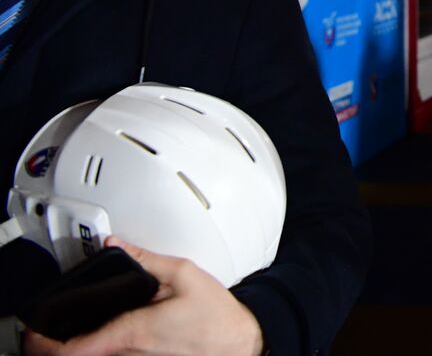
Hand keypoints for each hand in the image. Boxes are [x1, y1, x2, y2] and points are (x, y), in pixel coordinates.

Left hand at [23, 238, 262, 355]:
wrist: (239, 342)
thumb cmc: (216, 316)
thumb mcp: (184, 274)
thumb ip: (147, 258)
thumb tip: (118, 244)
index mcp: (132, 330)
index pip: (70, 350)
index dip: (43, 342)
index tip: (35, 330)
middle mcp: (128, 353)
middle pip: (76, 355)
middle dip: (55, 341)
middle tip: (46, 326)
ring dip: (79, 343)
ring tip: (74, 325)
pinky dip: (100, 345)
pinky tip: (107, 330)